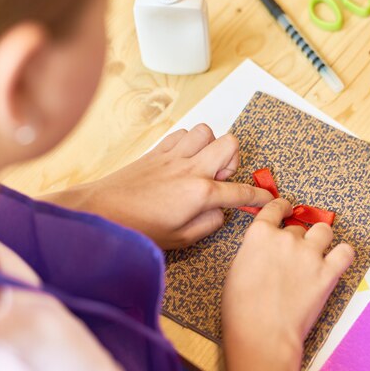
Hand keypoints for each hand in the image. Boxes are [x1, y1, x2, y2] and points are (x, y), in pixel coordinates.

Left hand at [47, 124, 272, 248]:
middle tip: (221, 180)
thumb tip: (220, 213)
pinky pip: (184, 133)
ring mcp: (173, 156)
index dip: (258, 197)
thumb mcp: (180, 239)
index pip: (240, 192)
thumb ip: (208, 224)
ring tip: (202, 167)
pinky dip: (190, 142)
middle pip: (230, 144)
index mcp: (199, 193)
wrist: (100, 212)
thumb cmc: (138, 229)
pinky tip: (183, 161)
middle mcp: (190, 168)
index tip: (268, 199)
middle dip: (234, 161)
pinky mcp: (158, 150)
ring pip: (206, 131)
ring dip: (210, 147)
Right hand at [222, 199, 353, 369]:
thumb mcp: (237, 268)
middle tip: (293, 255)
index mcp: (259, 234)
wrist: (261, 334)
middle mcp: (286, 238)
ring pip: (324, 231)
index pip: (275, 207)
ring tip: (318, 251)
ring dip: (321, 239)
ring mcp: (310, 254)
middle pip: (298, 227)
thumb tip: (265, 249)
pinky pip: (346, 252)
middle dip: (297, 238)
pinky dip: (343, 254)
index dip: (282, 206)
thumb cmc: (241, 308)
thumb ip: (254, 250)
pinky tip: (337, 259)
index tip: (286, 208)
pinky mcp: (328, 273)